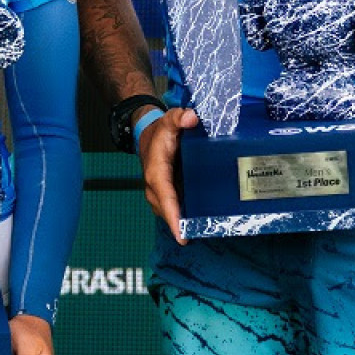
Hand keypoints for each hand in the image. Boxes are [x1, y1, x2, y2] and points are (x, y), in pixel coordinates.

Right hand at [139, 105, 198, 243]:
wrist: (148, 138)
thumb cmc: (161, 132)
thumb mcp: (169, 121)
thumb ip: (180, 117)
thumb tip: (192, 118)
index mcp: (156, 174)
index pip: (166, 198)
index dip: (173, 218)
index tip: (182, 236)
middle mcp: (155, 189)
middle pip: (170, 212)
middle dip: (182, 227)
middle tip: (204, 236)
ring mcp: (160, 196)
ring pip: (172, 214)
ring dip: (185, 224)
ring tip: (206, 232)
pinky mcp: (167, 197)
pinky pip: (175, 211)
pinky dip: (185, 217)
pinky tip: (202, 222)